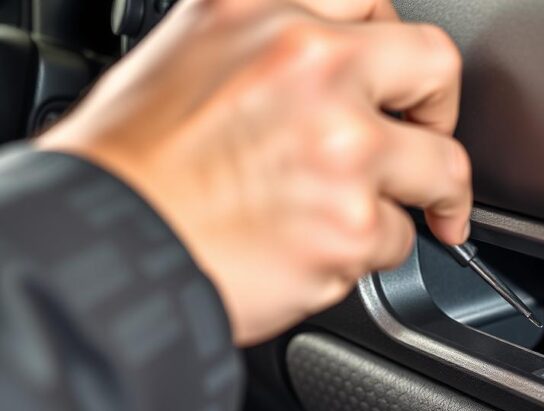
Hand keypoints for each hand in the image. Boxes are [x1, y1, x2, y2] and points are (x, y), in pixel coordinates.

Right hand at [36, 0, 471, 344]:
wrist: (100, 248)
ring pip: (438, 168)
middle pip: (436, 68)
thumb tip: (330, 61)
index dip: (395, 48)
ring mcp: (340, 146)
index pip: (372, 0)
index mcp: (262, 11)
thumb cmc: (130, 168)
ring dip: (413, 197)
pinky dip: (369, 250)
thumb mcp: (188, 53)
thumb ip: (267, 46)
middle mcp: (310, 66)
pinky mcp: (350, 223)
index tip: (401, 80)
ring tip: (365, 215)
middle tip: (426, 146)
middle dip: (440, 113)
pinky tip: (318, 249)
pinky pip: (398, 238)